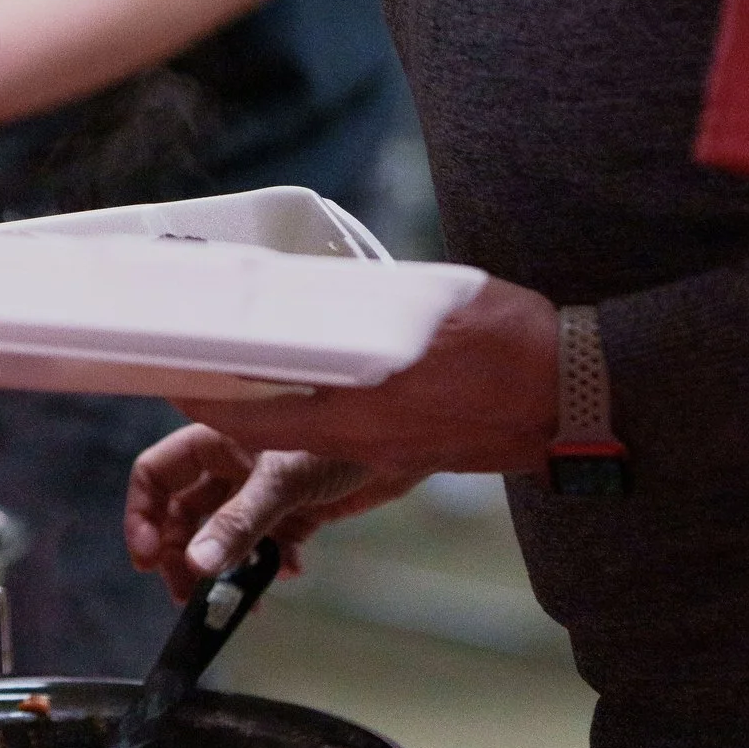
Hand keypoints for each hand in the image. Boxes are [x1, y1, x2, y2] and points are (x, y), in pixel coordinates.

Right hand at [125, 427, 391, 599]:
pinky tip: (288, 571)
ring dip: (225, 569)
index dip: (143, 516)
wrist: (408, 440)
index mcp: (216, 440)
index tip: (148, 560)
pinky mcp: (295, 512)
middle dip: (182, 556)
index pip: (156, 475)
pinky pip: (265, 547)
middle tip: (188, 596)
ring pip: (224, 537)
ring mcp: (263, 490)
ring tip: (237, 601)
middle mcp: (233, 465)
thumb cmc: (342, 437)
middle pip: (183, 515)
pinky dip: (268, 565)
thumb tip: (198, 565)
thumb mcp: (282, 480)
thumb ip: (240, 523)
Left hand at [171, 274, 560, 517]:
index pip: (259, 414)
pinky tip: (313, 394)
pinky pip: (345, 443)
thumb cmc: (507, 341)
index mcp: (361, 403)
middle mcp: (367, 437)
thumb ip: (371, 307)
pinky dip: (316, 420)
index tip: (175, 383)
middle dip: (227, 412)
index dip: (208, 403)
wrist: (573, 394)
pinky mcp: (414, 455)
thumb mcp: (429, 304)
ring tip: (241, 383)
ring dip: (268, 416)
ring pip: (305, 440)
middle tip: (194, 382)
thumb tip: (324, 292)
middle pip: (272, 435)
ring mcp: (391, 452)